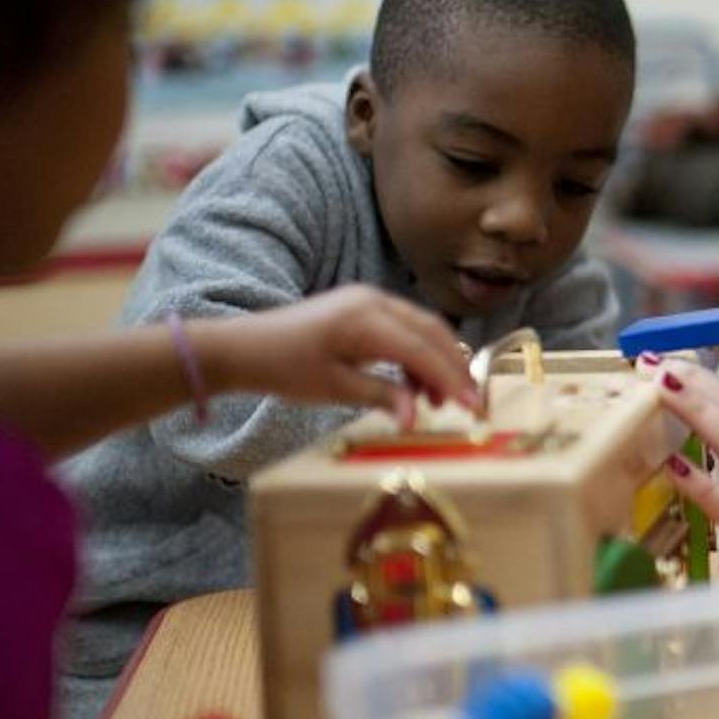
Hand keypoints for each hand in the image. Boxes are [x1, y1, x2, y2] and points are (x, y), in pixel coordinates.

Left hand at [193, 285, 481, 427]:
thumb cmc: (284, 368)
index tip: (473, 406)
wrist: (245, 346)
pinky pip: (406, 327)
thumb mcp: (334, 389)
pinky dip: (418, 354)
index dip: (452, 379)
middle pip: (433, 332)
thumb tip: (417, 419)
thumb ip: (382, 397)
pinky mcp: (365, 306)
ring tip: (436, 401)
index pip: (423, 350)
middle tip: (469, 402)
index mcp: (364, 320)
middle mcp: (374, 301)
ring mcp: (370, 299)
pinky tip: (414, 384)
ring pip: (424, 328)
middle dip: (455, 368)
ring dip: (437, 362)